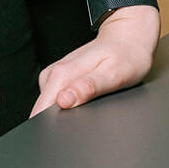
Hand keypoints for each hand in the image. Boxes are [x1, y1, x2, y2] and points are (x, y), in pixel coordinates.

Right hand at [29, 5, 160, 116]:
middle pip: (41, 110)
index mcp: (64, 72)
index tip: (70, 129)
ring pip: (46, 106)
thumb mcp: (115, 74)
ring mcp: (54, 74)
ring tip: (88, 105)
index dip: (51, 126)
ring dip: (61, 114)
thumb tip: (64, 100)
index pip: (41, 110)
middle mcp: (54, 72)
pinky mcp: (58, 78)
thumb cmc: (125, 56)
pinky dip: (65, 106)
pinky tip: (82, 101)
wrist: (128, 37)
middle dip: (58, 121)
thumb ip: (90, 87)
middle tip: (87, 114)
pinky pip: (53, 99)